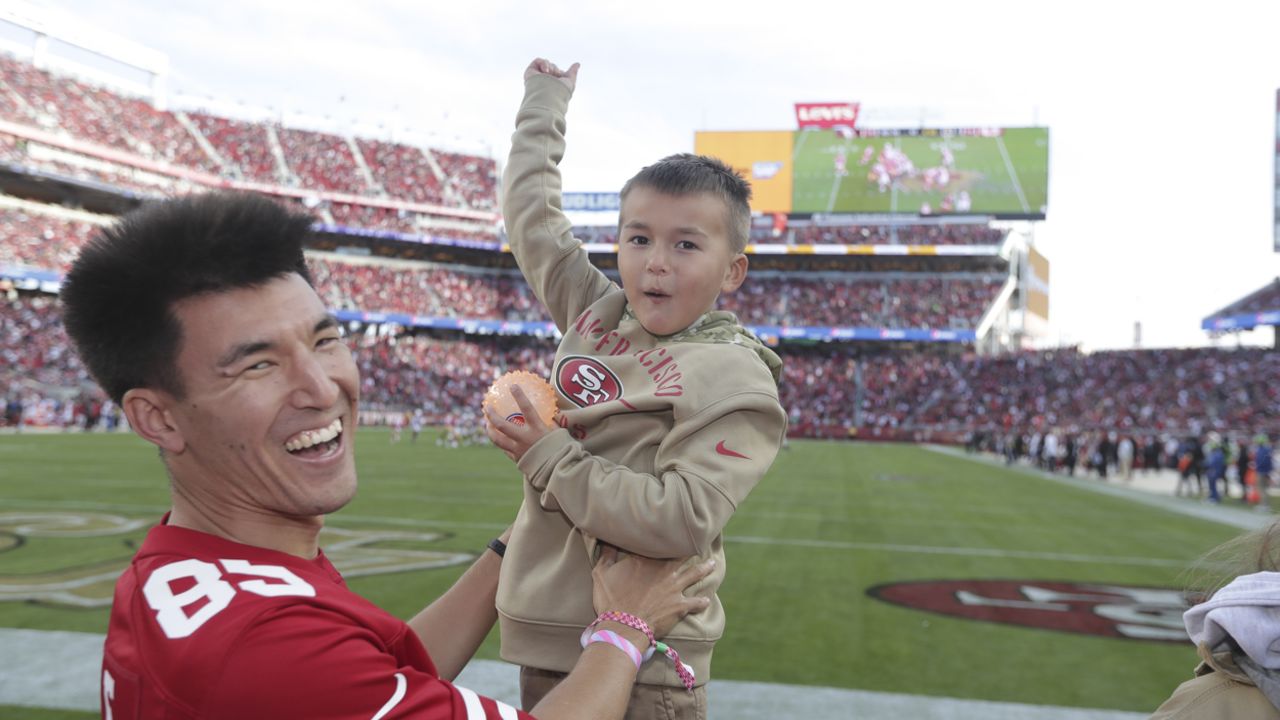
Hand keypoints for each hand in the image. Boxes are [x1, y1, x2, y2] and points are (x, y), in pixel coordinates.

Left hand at [484, 384, 555, 462]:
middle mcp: (525, 438)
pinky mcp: (517, 459)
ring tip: (487, 423)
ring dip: (490, 430)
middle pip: (502, 425)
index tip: (513, 385)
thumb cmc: (562, 449)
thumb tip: (550, 410)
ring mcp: (518, 450)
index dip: (519, 396)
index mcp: (537, 429)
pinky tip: (498, 437)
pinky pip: (504, 449)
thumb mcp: (558, 432)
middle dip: (491, 414)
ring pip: (497, 439)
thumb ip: (551, 422)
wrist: (558, 470)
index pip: (526, 408)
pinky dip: (500, 442)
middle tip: (487, 407)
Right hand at [524, 57, 579, 92]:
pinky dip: (543, 63)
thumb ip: (573, 72)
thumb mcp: (570, 82)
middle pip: (553, 67)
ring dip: (550, 67)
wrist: (548, 95)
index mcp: (553, 84)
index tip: (561, 78)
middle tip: (555, 77)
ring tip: (549, 74)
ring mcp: (537, 76)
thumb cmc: (560, 92)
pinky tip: (545, 71)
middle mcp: (545, 80)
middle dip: (556, 70)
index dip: (560, 73)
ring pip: (546, 63)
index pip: (558, 72)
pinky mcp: (530, 72)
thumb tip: (577, 64)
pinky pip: (538, 61)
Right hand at [591, 546, 713, 639]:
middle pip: (681, 555)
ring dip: (704, 568)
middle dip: (690, 548)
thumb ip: (605, 555)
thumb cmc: (610, 601)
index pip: (657, 544)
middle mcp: (663, 570)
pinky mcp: (680, 605)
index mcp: (645, 560)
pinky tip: (706, 601)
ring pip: (694, 574)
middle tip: (699, 541)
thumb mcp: (601, 574)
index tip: (669, 532)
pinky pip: (695, 602)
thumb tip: (606, 539)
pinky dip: (701, 602)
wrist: (624, 626)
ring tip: (712, 563)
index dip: (663, 538)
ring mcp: (674, 587)